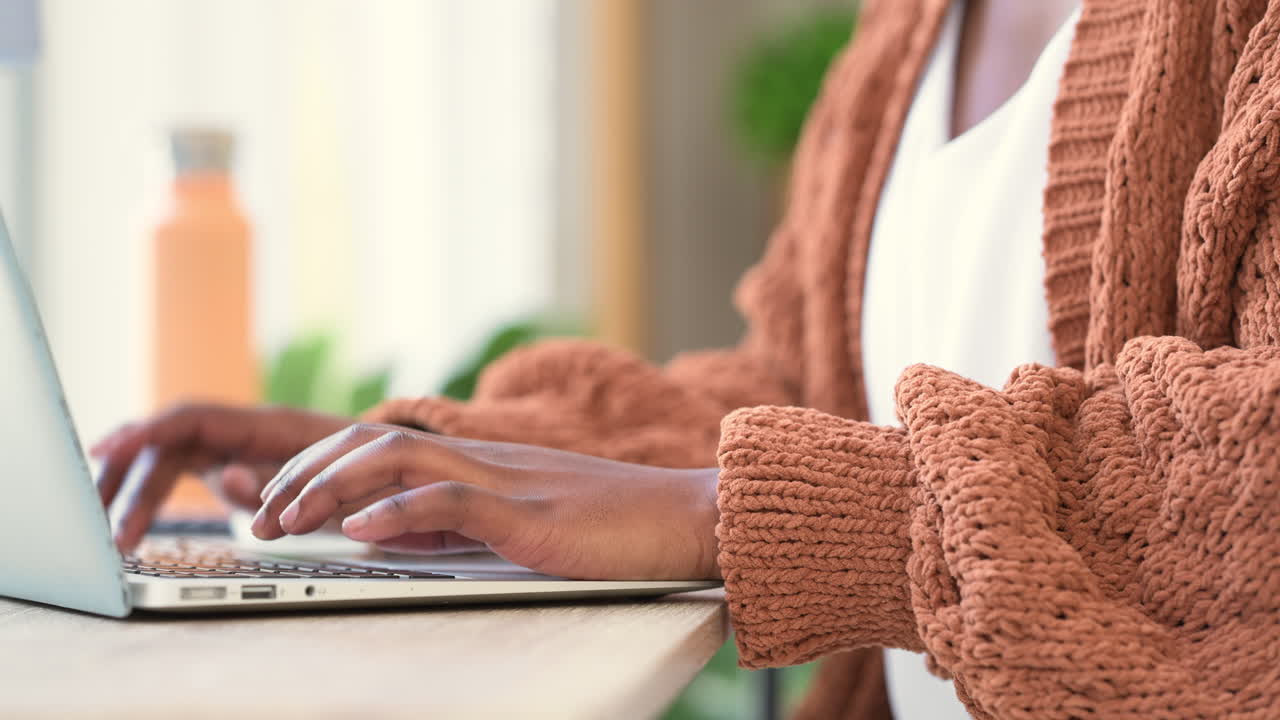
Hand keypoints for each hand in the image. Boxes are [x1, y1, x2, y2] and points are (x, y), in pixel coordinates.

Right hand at [92, 404, 350, 550]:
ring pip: (166, 458)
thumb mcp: (333, 482)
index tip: (105, 451)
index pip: (192, 419)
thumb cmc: (367, 473)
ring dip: (131, 489)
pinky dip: (150, 489)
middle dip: (130, 482)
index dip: (146, 431)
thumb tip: (228, 476)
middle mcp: (242, 431)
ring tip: (100, 527)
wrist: (394, 471)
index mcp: (266, 425)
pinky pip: (178, 469)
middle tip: (103, 529)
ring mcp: (234, 446)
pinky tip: (124, 511)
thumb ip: (277, 480)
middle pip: (168, 444)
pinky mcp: (231, 463)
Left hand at [254, 424, 722, 579]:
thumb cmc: (618, 528)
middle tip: (262, 513)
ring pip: (400, 459)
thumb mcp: (520, 525)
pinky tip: (362, 531)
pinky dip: (400, 513)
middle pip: (375, 441)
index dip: (321, 465)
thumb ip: (456, 523)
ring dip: (333, 487)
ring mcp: (507, 481)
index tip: (278, 498)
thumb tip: (387, 533)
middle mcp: (485, 460)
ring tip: (288, 518)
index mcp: (481, 462)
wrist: (690, 516)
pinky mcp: (530, 513)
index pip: (384, 445)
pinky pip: (453, 501)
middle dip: (307, 472)